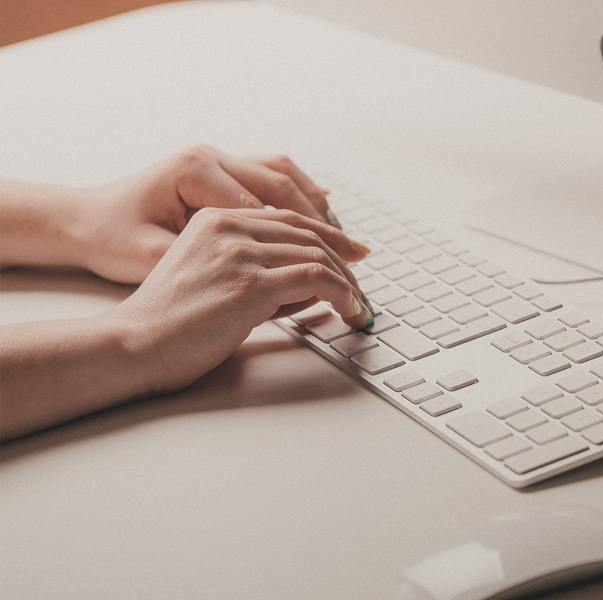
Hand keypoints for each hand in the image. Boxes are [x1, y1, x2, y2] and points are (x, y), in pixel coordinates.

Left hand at [74, 145, 347, 283]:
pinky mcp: (220, 167)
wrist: (82, 218)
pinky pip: (273, 173)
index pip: (266, 208)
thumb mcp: (155, 259)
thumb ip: (213, 265)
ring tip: (345, 239)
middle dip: (325, 224)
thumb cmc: (111, 238)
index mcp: (195, 171)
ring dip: (318, 206)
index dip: (303, 244)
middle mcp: (210, 156)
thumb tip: (272, 284)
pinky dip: (302, 192)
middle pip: (284, 186)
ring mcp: (217, 157)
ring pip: (285, 173)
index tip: (331, 272)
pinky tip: (323, 213)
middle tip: (356, 255)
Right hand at [105, 207, 373, 393]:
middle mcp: (229, 228)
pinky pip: (315, 278)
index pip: (288, 219)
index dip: (327, 234)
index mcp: (216, 220)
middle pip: (307, 233)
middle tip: (361, 284)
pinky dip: (341, 292)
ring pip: (317, 254)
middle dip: (343, 259)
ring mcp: (240, 254)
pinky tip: (347, 309)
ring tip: (356, 304)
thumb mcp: (214, 279)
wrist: (135, 344)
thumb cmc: (170, 323)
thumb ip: (259, 271)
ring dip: (346, 281)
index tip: (351, 252)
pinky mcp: (250, 284)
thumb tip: (311, 283)